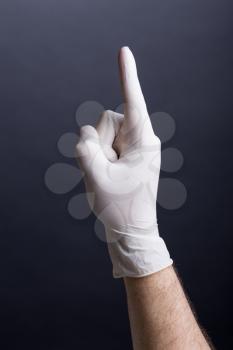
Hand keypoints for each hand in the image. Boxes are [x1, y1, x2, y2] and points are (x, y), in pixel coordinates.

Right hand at [76, 47, 171, 277]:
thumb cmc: (120, 207)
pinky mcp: (126, 155)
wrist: (130, 231)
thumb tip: (85, 134)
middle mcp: (141, 139)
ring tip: (108, 177)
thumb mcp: (97, 177)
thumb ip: (85, 148)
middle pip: (107, 119)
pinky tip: (107, 176)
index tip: (123, 51)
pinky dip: (98, 158)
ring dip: (97, 153)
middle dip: (98, 142)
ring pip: (102, 132)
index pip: (132, 100)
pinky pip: (103, 144)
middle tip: (106, 170)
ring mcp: (133, 147)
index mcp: (143, 140)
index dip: (126, 75)